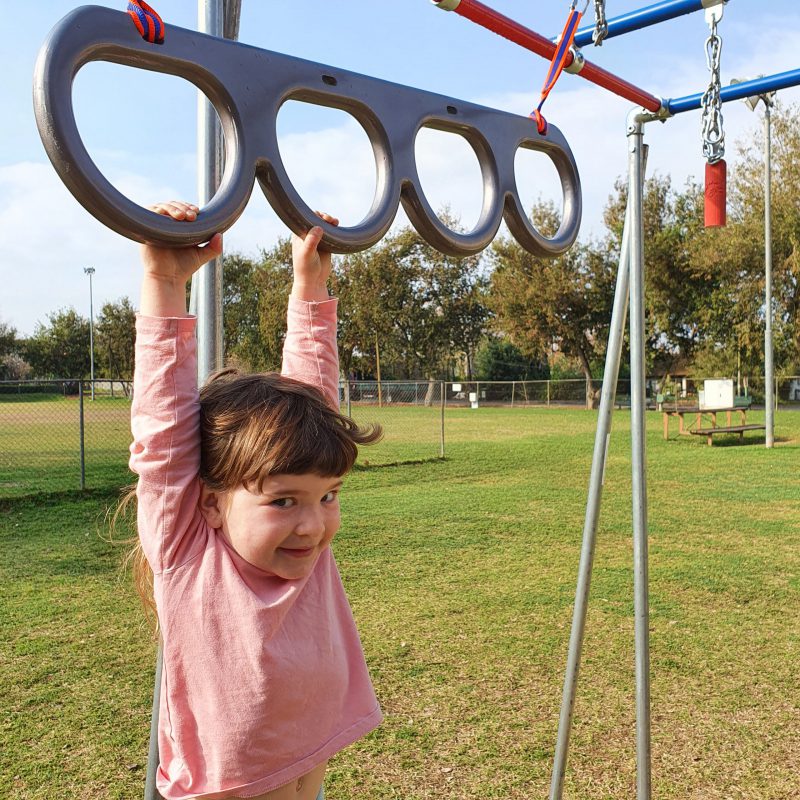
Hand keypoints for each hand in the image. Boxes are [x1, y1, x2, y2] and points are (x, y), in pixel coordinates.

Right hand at [139, 201, 222, 316]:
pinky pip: (150, 212)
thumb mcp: (202, 255)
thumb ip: (213, 248)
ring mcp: (156, 226)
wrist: (168, 278)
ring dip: (174, 208)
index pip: (182, 209)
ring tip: (184, 216)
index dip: (189, 207)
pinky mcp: (146, 229)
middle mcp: (166, 224)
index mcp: (178, 227)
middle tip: (192, 216)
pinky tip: (170, 217)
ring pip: (162, 206)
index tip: (197, 212)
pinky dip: (160, 210)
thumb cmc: (183, 268)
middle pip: (173, 205)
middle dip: (183, 207)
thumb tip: (220, 235)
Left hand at [291, 211, 338, 301]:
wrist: (313, 281)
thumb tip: (318, 227)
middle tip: (329, 220)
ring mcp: (317, 239)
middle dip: (323, 216)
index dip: (313, 215)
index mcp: (298, 235)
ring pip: (323, 225)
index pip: (304, 219)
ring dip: (329, 221)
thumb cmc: (306, 268)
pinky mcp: (326, 244)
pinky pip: (330, 232)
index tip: (321, 217)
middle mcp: (307, 235)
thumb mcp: (307, 254)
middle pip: (315, 219)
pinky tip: (338, 225)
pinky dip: (334, 228)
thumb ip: (311, 241)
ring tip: (335, 222)